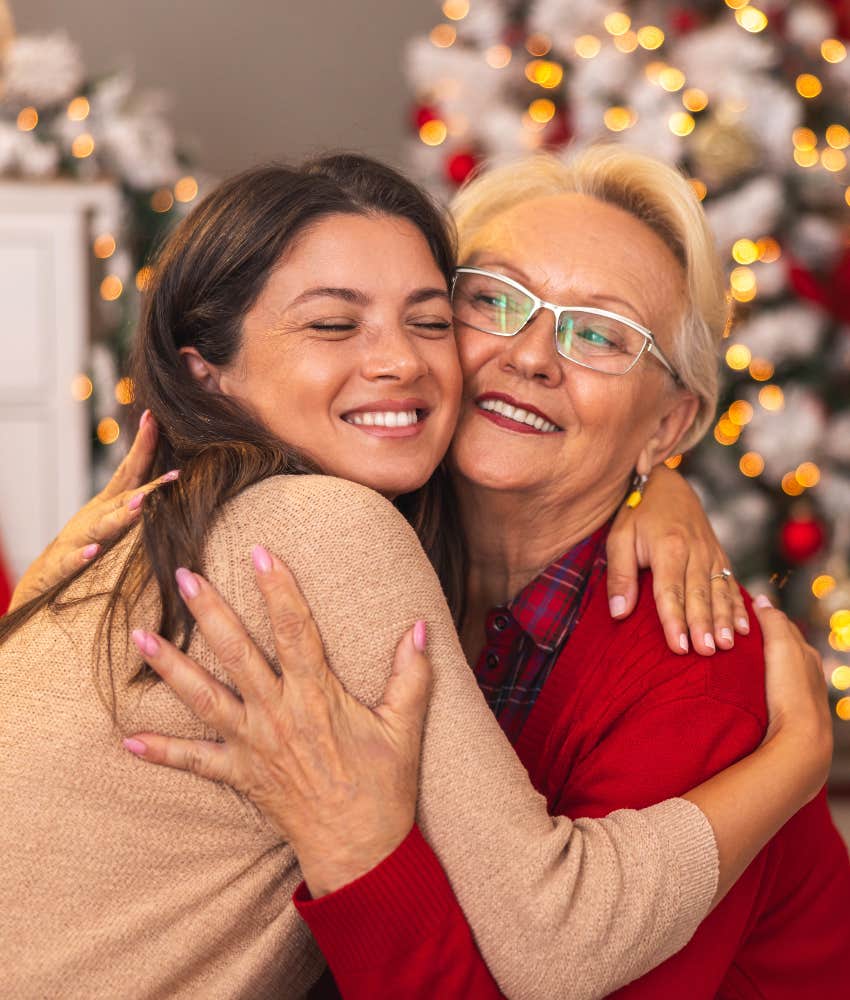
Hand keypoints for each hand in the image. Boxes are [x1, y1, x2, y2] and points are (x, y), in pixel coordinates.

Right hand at [9, 410, 171, 610]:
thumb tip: (175, 478)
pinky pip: (70, 563)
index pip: (130, 472)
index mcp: (108, 505)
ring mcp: (77, 540)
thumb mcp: (112, 520)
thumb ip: (137, 500)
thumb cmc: (86, 544)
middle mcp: (94, 517)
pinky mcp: (60, 568)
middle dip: (145, 479)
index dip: (144, 447)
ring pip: (100, 527)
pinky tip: (92, 551)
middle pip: (122, 494)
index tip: (156, 419)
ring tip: (139, 504)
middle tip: (173, 470)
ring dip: (120, 516)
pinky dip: (80, 557)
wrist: (45, 576)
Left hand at [123, 545, 431, 897]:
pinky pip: (194, 763)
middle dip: (208, 611)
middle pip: (237, 653)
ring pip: (204, 698)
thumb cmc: (384, 786)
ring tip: (139, 636)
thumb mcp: (405, 727)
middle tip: (181, 575)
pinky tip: (129, 739)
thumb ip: (412, 674)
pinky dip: (162, 752)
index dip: (278, 588)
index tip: (259, 551)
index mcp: (317, 696)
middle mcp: (279, 714)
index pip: (296, 629)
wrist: (360, 850)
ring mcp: (254, 745)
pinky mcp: (240, 775)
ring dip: (169, 667)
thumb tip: (421, 627)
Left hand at [607, 465, 748, 656]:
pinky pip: (732, 583)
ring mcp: (711, 552)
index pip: (670, 591)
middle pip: (699, 594)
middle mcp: (695, 550)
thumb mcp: (618, 538)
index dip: (675, 620)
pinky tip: (743, 628)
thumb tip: (619, 613)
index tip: (679, 647)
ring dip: (724, 620)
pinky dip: (738, 606)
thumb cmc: (637, 512)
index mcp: (668, 546)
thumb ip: (620, 575)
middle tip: (706, 651)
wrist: (666, 481)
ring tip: (726, 645)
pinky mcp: (720, 554)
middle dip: (703, 625)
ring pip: (719, 591)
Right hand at [752, 595, 831, 801]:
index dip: (763, 618)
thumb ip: (773, 621)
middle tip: (734, 637)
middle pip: (782, 650)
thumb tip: (762, 599)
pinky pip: (774, 692)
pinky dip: (763, 685)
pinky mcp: (789, 717)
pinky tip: (749, 690)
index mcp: (807, 654)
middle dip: (763, 641)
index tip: (739, 613)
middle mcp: (808, 673)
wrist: (800, 741)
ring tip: (737, 663)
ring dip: (761, 666)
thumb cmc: (791, 691)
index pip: (783, 627)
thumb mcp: (781, 646)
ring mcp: (800, 696)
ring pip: (778, 672)